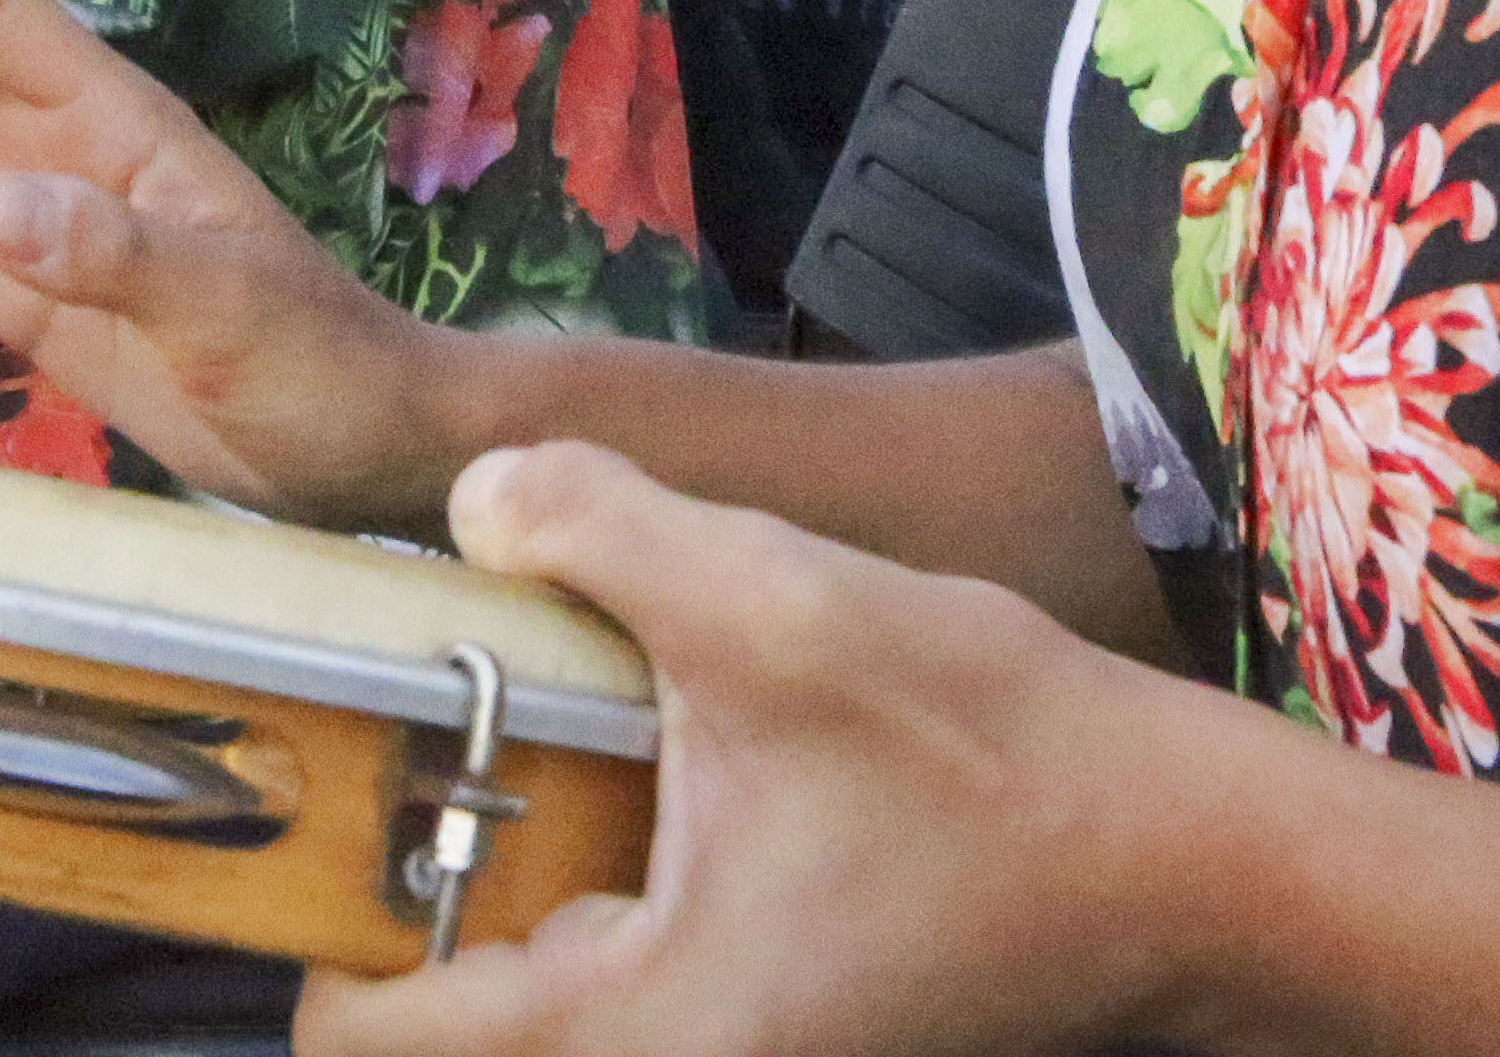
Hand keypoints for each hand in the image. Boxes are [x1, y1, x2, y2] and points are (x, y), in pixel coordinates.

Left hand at [304, 444, 1237, 1056]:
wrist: (1191, 858)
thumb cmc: (1009, 762)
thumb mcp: (782, 604)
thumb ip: (600, 531)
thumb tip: (476, 497)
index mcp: (640, 1032)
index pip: (368, 1039)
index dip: (309, 915)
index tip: (313, 774)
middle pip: (436, 1009)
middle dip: (406, 861)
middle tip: (414, 712)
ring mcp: (722, 1051)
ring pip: (527, 980)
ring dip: (504, 854)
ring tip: (521, 710)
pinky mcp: (765, 1012)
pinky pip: (614, 956)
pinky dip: (588, 863)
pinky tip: (639, 743)